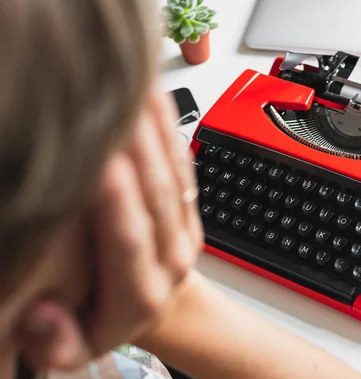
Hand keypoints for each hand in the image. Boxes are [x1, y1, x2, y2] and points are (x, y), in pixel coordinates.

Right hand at [16, 89, 202, 368]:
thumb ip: (57, 340)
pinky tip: (154, 93)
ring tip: (134, 84)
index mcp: (141, 294)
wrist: (158, 307)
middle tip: (114, 106)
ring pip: (172, 173)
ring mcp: (185, 229)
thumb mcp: (76, 345)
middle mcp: (170, 258)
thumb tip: (41, 318)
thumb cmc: (110, 318)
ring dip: (154, 127)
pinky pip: (183, 162)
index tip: (104, 163)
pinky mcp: (190, 207)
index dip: (117, 203)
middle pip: (155, 196)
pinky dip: (169, 127)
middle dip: (136, 149)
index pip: (128, 241)